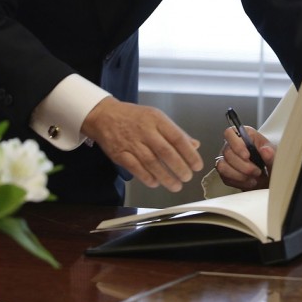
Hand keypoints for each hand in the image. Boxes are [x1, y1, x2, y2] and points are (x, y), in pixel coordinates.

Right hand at [81, 97, 202, 191]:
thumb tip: (194, 145)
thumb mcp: (157, 117)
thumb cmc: (134, 117)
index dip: (189, 153)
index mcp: (157, 120)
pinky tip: (156, 183)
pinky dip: (146, 177)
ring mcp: (131, 143)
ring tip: (176, 186)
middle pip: (165, 152)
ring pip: (151, 162)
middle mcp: (145, 131)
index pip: (177, 138)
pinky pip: (135, 168)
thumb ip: (175, 132)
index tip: (197, 165)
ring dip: (165, 177)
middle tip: (188, 177)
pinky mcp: (119, 154)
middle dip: (179, 167)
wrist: (104, 116)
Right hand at [215, 125, 274, 190]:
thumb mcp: (275, 157)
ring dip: (239, 175)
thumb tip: (266, 150)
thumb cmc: (270, 161)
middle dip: (243, 166)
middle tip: (257, 171)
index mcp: (244, 135)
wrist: (268, 177)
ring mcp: (226, 158)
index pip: (230, 132)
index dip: (236, 144)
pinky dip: (238, 182)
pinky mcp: (224, 172)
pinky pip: (224, 177)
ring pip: (223, 166)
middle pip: (227, 152)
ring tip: (253, 177)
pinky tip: (249, 182)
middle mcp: (232, 145)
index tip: (247, 156)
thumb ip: (272, 154)